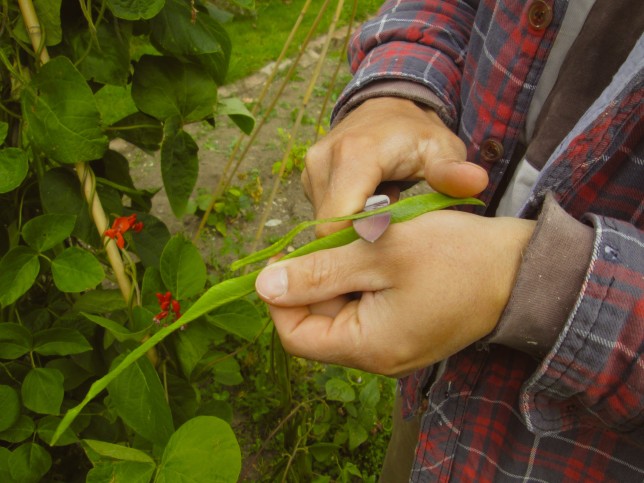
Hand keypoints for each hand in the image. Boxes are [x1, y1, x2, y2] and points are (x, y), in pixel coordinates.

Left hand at [255, 211, 534, 376]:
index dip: (282, 297)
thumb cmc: (454, 256)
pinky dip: (363, 280)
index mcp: (369, 346)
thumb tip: (264, 286)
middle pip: (319, 324)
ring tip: (361, 241)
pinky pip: (368, 309)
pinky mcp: (407, 331)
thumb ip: (319, 270)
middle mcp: (378, 357)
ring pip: (343, 312)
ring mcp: (394, 346)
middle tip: (334, 239)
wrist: (520, 269)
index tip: (289, 256)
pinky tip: (378, 253)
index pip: (296, 336)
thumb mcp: (379, 251)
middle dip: (315, 280)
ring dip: (340, 275)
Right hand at [302, 97, 487, 235]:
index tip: (390, 245)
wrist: (389, 107)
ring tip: (382, 215)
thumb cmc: (418, 135)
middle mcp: (323, 160)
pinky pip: (322, 213)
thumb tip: (476, 182)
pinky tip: (368, 208)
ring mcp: (311, 168)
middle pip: (329, 227)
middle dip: (357, 238)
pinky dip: (344, 219)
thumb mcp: (442, 149)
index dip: (360, 243)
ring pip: (324, 223)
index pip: (338, 222)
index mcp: (355, 155)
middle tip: (391, 230)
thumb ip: (452, 170)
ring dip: (352, 228)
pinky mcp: (307, 176)